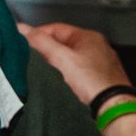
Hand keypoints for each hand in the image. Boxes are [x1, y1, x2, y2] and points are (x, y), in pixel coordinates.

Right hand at [18, 21, 132, 104]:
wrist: (112, 107)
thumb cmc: (94, 82)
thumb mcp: (61, 58)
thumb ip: (41, 42)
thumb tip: (23, 29)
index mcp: (88, 37)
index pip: (55, 28)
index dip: (37, 34)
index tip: (23, 42)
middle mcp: (97, 48)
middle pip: (62, 43)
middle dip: (45, 51)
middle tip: (33, 60)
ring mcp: (99, 64)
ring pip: (70, 59)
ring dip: (56, 64)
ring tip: (46, 73)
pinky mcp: (99, 79)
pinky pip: (77, 73)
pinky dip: (67, 75)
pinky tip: (61, 83)